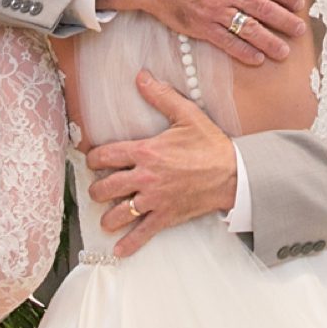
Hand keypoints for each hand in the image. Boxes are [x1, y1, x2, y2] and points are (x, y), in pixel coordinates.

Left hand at [86, 71, 236, 257]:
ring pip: (119, 213)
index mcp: (146, 152)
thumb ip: (161, 96)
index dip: (93, 158)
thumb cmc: (210, 144)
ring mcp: (154, 200)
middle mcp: (145, 178)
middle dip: (97, 189)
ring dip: (108, 217)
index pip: (106, 156)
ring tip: (106, 218)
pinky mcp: (166, 217)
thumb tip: (141, 76)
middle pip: (106, 188)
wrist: (234, 173)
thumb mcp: (187, 115)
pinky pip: (142, 234)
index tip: (92, 160)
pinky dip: (129, 245)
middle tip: (98, 189)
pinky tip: (118, 250)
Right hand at [98, 0, 307, 66]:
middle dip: (285, 21)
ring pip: (250, 28)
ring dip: (270, 41)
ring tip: (284, 51)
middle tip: (300, 30)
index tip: (298, 4)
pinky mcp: (202, 27)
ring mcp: (215, 10)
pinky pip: (228, 42)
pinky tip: (257, 59)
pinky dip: (244, 52)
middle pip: (264, 8)